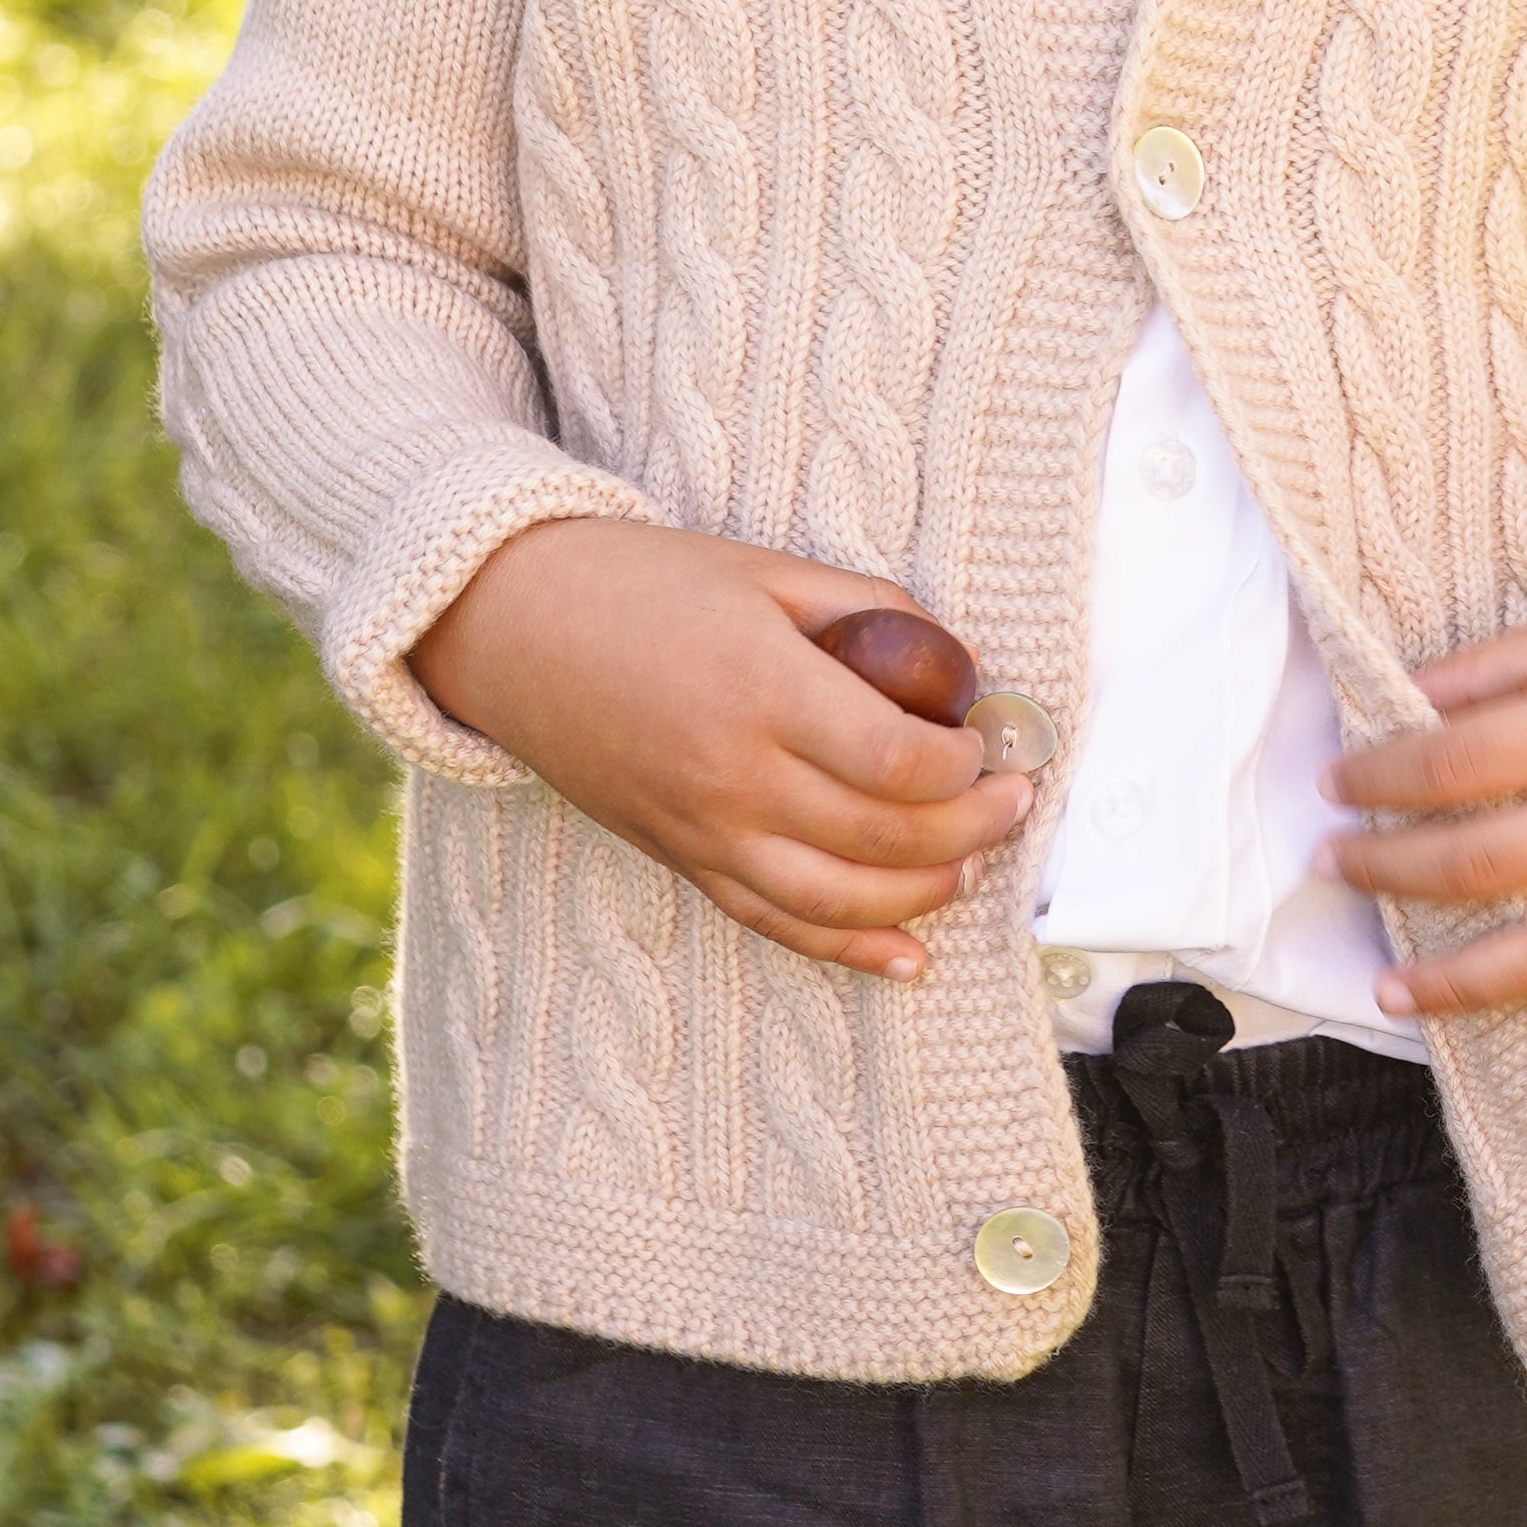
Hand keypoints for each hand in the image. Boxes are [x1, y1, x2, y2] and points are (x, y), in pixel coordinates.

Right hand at [410, 517, 1037, 979]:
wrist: (513, 627)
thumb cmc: (639, 584)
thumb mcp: (763, 570)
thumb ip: (863, 609)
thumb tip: (952, 660)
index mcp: (762, 690)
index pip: (898, 759)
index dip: (965, 763)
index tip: (992, 742)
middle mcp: (734, 775)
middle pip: (883, 837)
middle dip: (969, 827)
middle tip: (1013, 801)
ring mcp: (704, 830)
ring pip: (838, 900)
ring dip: (923, 894)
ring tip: (972, 866)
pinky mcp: (681, 859)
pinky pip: (775, 923)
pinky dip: (847, 950)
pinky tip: (906, 957)